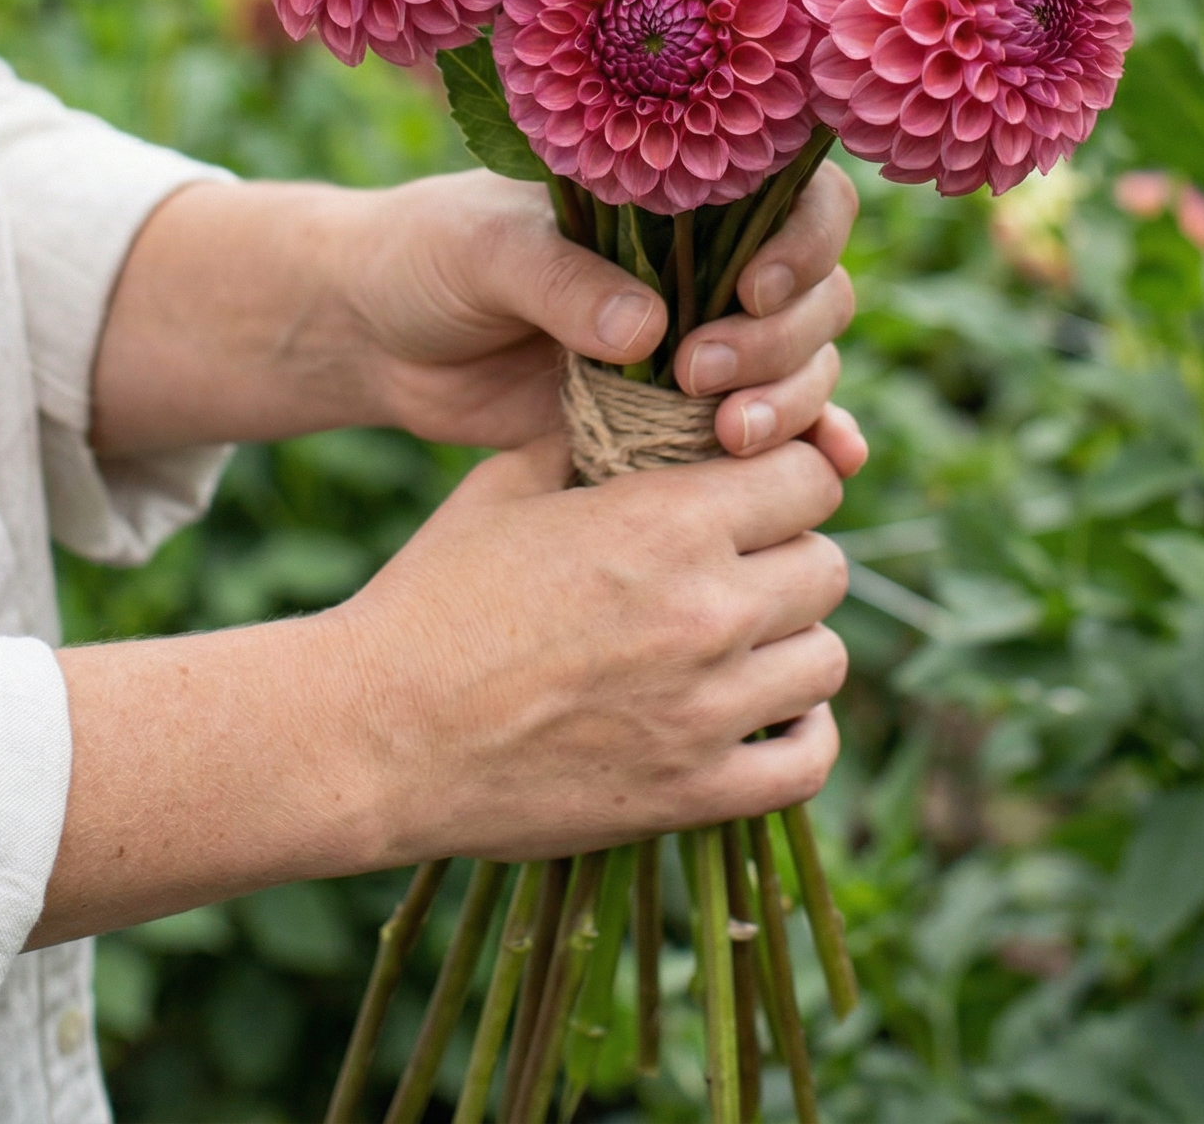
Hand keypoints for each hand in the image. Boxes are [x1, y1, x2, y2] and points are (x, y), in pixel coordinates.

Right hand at [333, 434, 848, 860]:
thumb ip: (594, 440)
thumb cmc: (433, 598)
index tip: (759, 493)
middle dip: (789, 557)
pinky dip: (800, 735)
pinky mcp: (693, 793)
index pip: (810, 476)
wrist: (374, 733)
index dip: (790, 476)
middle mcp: (706, 609)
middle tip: (740, 569)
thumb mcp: (508, 484)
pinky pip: (809, 762)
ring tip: (742, 644)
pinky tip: (760, 715)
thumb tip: (648, 411)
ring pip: (827, 659)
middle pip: (828, 566)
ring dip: (791, 645)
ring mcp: (706, 709)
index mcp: (666, 520)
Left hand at [341, 164, 863, 468]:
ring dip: (790, 399)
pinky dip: (811, 443)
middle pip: (812, 294)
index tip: (751, 288)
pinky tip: (833, 464)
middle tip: (699, 376)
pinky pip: (768, 429)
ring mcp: (698, 342)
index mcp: (672, 197)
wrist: (377, 336)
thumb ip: (562, 282)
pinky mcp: (675, 415)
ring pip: (802, 363)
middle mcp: (703, 266)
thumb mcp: (483, 252)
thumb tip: (648, 330)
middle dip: (780, 342)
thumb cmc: (428, 257)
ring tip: (727, 435)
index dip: (801, 240)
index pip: (793, 197)